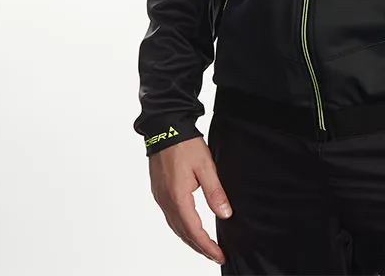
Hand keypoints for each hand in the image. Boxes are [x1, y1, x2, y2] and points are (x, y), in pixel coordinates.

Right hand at [148, 137, 231, 264]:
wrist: (165, 128)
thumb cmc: (184, 144)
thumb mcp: (205, 167)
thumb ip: (215, 192)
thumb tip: (225, 214)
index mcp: (178, 198)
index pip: (194, 231)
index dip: (207, 246)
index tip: (219, 255)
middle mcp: (166, 202)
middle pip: (183, 233)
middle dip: (200, 247)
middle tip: (215, 255)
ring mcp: (160, 197)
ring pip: (175, 227)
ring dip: (190, 239)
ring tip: (205, 246)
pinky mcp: (159, 191)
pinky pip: (170, 217)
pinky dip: (181, 227)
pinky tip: (189, 227)